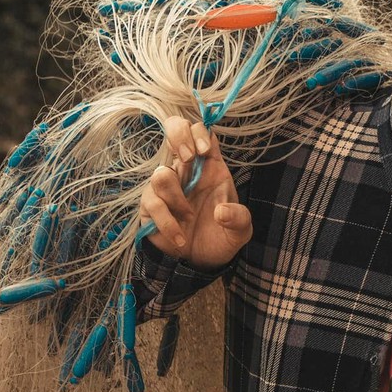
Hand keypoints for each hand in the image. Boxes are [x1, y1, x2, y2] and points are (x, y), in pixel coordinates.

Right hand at [138, 117, 251, 268]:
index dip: (199, 132)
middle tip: (190, 158)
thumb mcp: (240, 230)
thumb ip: (238, 218)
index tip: (205, 151)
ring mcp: (166, 186)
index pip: (201, 130)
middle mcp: (187, 170)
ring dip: (177, 198)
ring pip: (161, 174)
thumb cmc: (222, 236)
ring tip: (190, 217)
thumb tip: (221, 212)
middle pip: (173, 128)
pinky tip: (180, 239)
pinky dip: (168, 223)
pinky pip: (153, 204)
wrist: (202, 262)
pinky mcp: (151, 205)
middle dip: (179, 136)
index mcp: (210, 166)